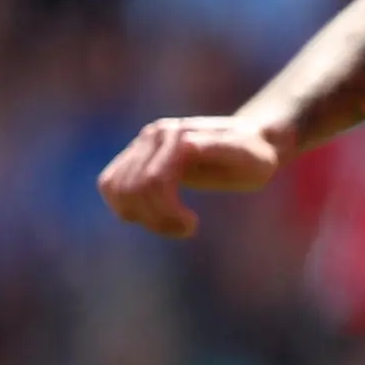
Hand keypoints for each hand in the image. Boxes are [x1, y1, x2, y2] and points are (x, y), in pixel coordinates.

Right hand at [99, 116, 285, 239]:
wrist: (249, 142)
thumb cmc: (254, 156)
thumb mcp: (248, 158)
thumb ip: (219, 150)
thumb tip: (185, 144)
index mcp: (179, 136)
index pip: (154, 181)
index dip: (167, 212)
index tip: (192, 227)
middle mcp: (155, 135)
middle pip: (132, 188)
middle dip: (155, 217)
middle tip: (186, 229)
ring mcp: (142, 144)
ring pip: (115, 188)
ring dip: (140, 215)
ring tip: (173, 225)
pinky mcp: (135, 156)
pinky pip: (110, 184)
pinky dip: (126, 206)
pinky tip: (154, 216)